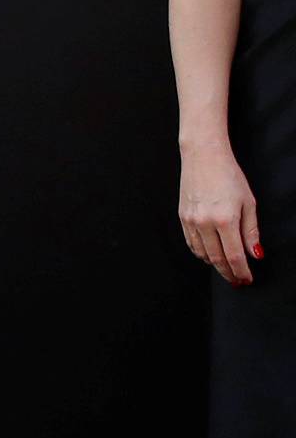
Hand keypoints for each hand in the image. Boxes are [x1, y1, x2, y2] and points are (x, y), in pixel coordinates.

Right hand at [180, 142, 262, 285]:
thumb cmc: (228, 175)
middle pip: (217, 259)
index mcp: (225, 219)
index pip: (234, 256)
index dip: (242, 272)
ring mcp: (191, 221)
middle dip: (229, 273)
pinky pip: (191, 243)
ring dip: (215, 265)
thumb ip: (251, 231)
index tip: (247, 279)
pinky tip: (210, 254)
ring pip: (202, 254)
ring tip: (226, 268)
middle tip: (238, 280)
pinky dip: (202, 253)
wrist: (203, 157)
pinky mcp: (182, 217)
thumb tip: (255, 253)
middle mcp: (205, 223)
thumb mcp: (248, 202)